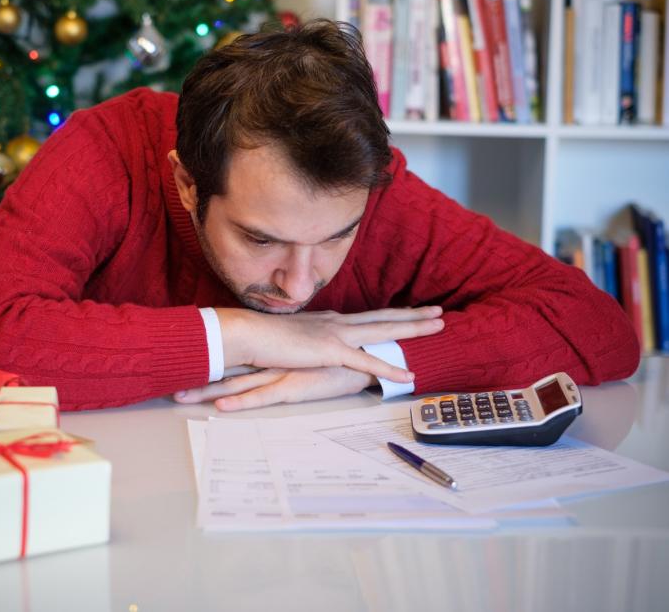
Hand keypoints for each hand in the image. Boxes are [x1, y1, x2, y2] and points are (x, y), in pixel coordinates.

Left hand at [174, 366, 372, 410]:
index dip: (206, 366)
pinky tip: (222, 409)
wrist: (371, 354)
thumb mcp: (308, 357)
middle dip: (197, 379)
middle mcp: (271, 361)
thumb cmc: (339, 358)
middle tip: (168, 388)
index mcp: (272, 355)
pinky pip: (263, 397)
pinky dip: (241, 403)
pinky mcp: (295, 386)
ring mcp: (281, 373)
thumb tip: (271, 363)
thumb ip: (288, 359)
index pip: (233, 360)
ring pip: (237, 384)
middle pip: (226, 371)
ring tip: (181, 398)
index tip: (181, 370)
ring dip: (209, 391)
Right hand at [217, 305, 443, 383]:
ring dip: (412, 329)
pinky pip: (366, 363)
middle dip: (414, 315)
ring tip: (438, 327)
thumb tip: (314, 347)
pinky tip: (408, 376)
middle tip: (439, 312)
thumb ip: (308, 341)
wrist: (248, 334)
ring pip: (383, 331)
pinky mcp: (330, 352)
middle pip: (384, 318)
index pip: (369, 317)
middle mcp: (337, 323)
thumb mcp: (293, 337)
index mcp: (329, 321)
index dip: (394, 314)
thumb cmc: (264, 338)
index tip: (414, 311)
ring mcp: (336, 335)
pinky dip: (389, 369)